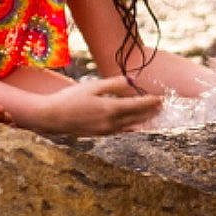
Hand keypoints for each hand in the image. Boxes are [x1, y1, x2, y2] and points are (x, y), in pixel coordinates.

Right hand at [25, 77, 162, 135]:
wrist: (53, 117)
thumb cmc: (70, 98)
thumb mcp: (92, 86)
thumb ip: (113, 84)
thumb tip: (131, 81)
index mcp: (109, 108)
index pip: (137, 105)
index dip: (150, 102)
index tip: (160, 98)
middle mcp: (111, 122)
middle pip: (137, 117)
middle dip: (151, 111)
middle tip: (162, 106)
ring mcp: (106, 130)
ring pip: (131, 125)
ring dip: (144, 119)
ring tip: (154, 115)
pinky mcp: (101, 134)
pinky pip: (122, 130)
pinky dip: (132, 126)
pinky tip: (135, 125)